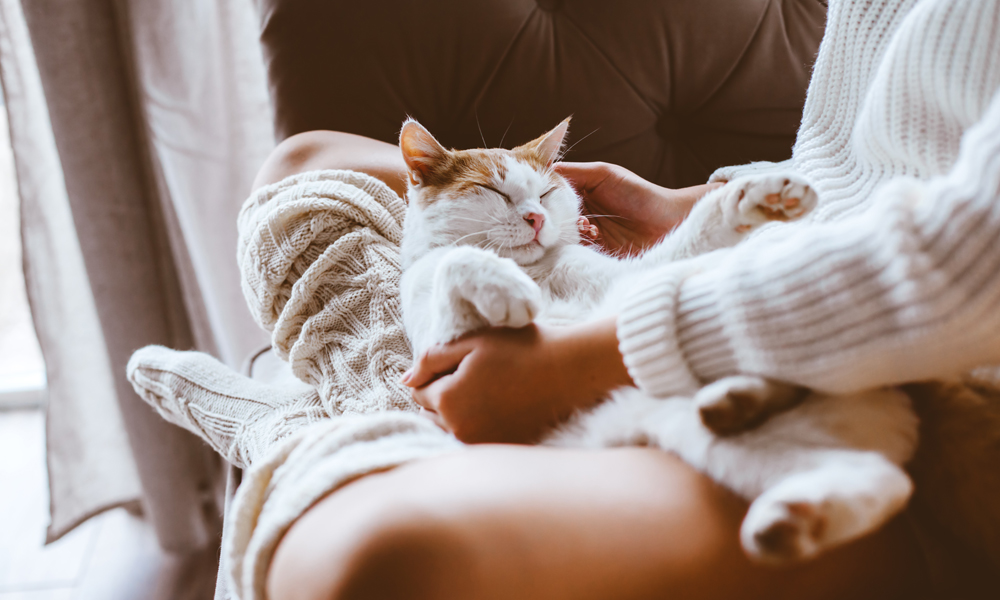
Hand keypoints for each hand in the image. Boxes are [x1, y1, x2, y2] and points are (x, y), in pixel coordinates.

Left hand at [401, 318, 632, 443]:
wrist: (570, 372)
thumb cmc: (522, 350)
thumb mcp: (472, 342)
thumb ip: (432, 359)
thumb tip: (405, 380)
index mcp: (448, 400)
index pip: (419, 393)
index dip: (436, 375)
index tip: (463, 364)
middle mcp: (459, 430)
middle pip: (432, 415)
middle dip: (444, 397)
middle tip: (478, 377)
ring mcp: (481, 446)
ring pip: (451, 430)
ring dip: (460, 415)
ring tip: (491, 393)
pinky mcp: (501, 452)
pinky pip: (474, 441)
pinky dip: (480, 428)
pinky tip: (502, 410)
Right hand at [556, 162, 722, 255]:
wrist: (669, 222)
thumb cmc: (640, 194)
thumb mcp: (605, 174)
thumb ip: (575, 172)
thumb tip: (545, 170)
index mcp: (580, 191)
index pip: (551, 193)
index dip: (540, 196)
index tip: (531, 199)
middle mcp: (580, 212)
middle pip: (553, 217)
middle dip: (550, 218)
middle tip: (548, 219)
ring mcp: (586, 233)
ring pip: (561, 235)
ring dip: (566, 232)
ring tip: (580, 225)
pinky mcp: (594, 251)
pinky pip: (575, 251)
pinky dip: (577, 246)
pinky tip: (590, 237)